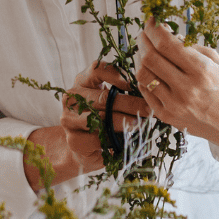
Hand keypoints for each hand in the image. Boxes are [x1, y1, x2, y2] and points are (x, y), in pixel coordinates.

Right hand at [23, 62, 144, 190]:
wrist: (84, 148)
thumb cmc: (103, 119)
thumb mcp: (110, 101)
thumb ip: (121, 93)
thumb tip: (147, 92)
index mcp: (82, 82)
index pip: (97, 69)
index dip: (117, 75)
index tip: (134, 84)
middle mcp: (71, 97)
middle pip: (104, 97)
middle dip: (130, 104)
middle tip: (149, 110)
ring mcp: (69, 119)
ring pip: (101, 118)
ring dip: (124, 121)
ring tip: (140, 124)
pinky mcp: (73, 140)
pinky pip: (97, 138)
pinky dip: (113, 139)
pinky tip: (123, 140)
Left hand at [135, 22, 218, 155]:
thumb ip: (194, 48)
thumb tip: (170, 35)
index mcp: (202, 71)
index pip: (167, 44)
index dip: (154, 29)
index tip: (152, 20)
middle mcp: (186, 88)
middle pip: (150, 57)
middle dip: (144, 40)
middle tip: (145, 33)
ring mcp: (174, 105)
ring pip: (143, 74)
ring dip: (140, 58)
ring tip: (146, 51)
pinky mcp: (166, 116)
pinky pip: (145, 92)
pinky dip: (144, 77)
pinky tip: (150, 71)